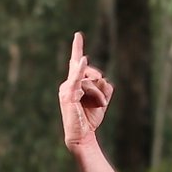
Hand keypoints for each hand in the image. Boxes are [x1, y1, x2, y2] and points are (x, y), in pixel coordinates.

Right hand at [59, 32, 113, 150]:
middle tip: (102, 104)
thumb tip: (103, 79)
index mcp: (74, 83)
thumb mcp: (102, 100)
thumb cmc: (90, 119)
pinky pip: (78, 80)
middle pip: (92, 74)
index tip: (77, 35)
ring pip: (92, 81)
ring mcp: (67, 88)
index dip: (76, 48)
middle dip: (100, 87)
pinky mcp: (69, 95)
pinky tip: (83, 59)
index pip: (76, 63)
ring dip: (100, 96)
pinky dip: (80, 70)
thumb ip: (105, 87)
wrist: (82, 136)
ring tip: (98, 108)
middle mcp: (68, 84)